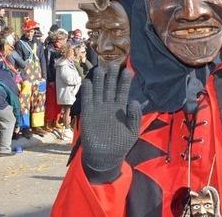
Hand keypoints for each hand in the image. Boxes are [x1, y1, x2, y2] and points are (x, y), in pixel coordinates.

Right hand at [80, 64, 140, 181]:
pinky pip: (88, 99)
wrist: (105, 157)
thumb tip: (134, 101)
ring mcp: (99, 108)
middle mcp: (110, 105)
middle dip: (112, 76)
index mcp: (122, 108)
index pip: (123, 91)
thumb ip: (134, 117)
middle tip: (113, 64)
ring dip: (99, 80)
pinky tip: (88, 82)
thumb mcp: (132, 132)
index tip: (128, 70)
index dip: (125, 81)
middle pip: (110, 87)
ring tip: (101, 69)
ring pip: (99, 90)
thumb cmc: (120, 144)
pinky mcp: (88, 113)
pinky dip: (87, 91)